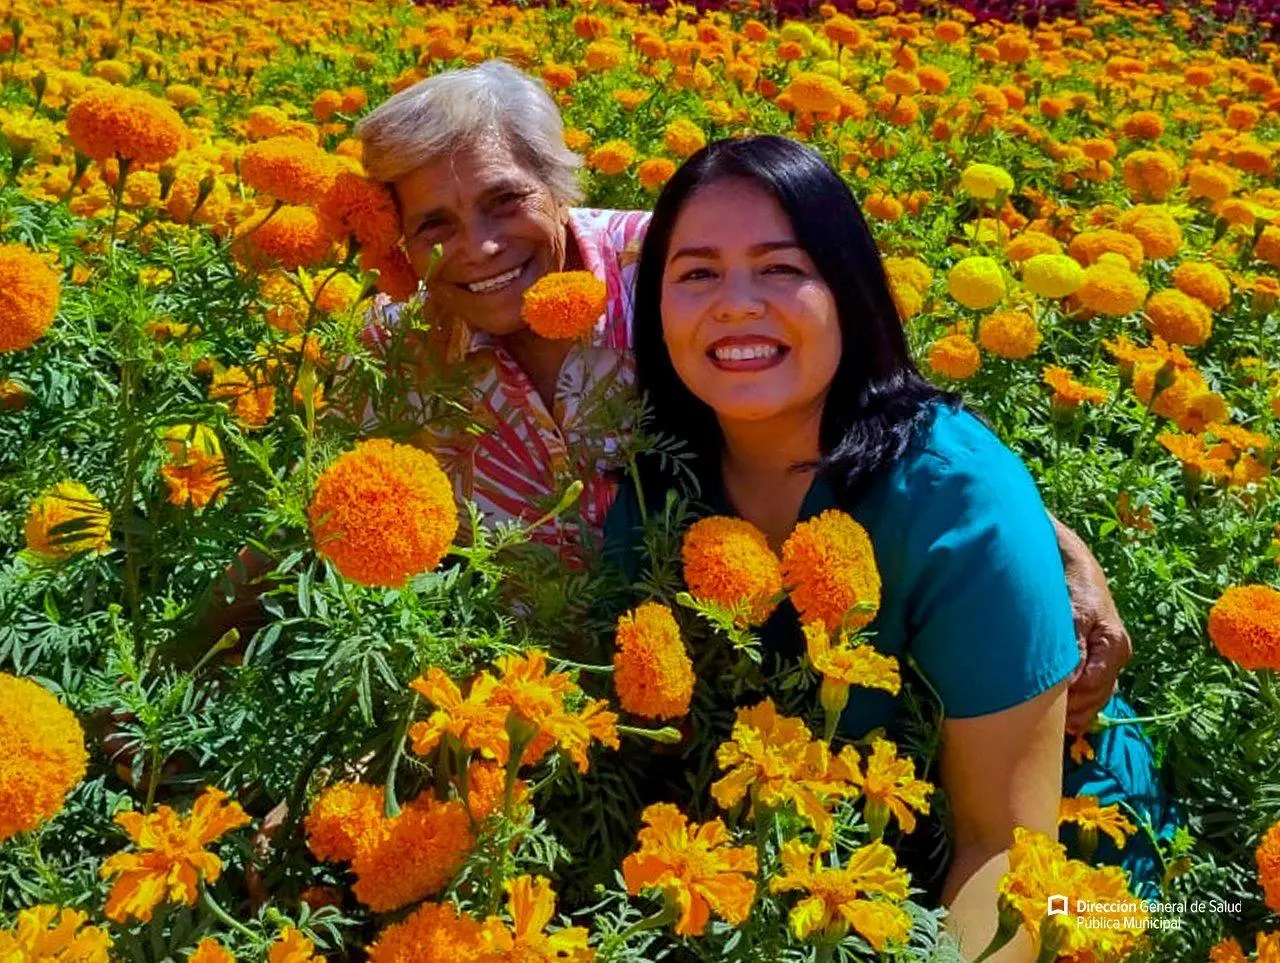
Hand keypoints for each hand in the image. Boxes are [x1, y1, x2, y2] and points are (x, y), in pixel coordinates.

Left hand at [1053, 518, 1132, 735]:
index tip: (1048, 707)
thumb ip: (1074, 649)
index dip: (1072, 700)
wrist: (1075, 567)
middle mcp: (1116, 656)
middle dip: (1075, 711)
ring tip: (1055, 726)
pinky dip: (1080, 703)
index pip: (1094, 685)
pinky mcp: (1097, 658)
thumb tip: (1071, 684)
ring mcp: (1108, 659)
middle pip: (1097, 696)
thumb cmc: (1073, 589)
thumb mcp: (1073, 615)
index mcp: (1114, 646)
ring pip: (1096, 695)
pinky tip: (1065, 718)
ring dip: (1078, 711)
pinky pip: (1093, 688)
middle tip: (1048, 724)